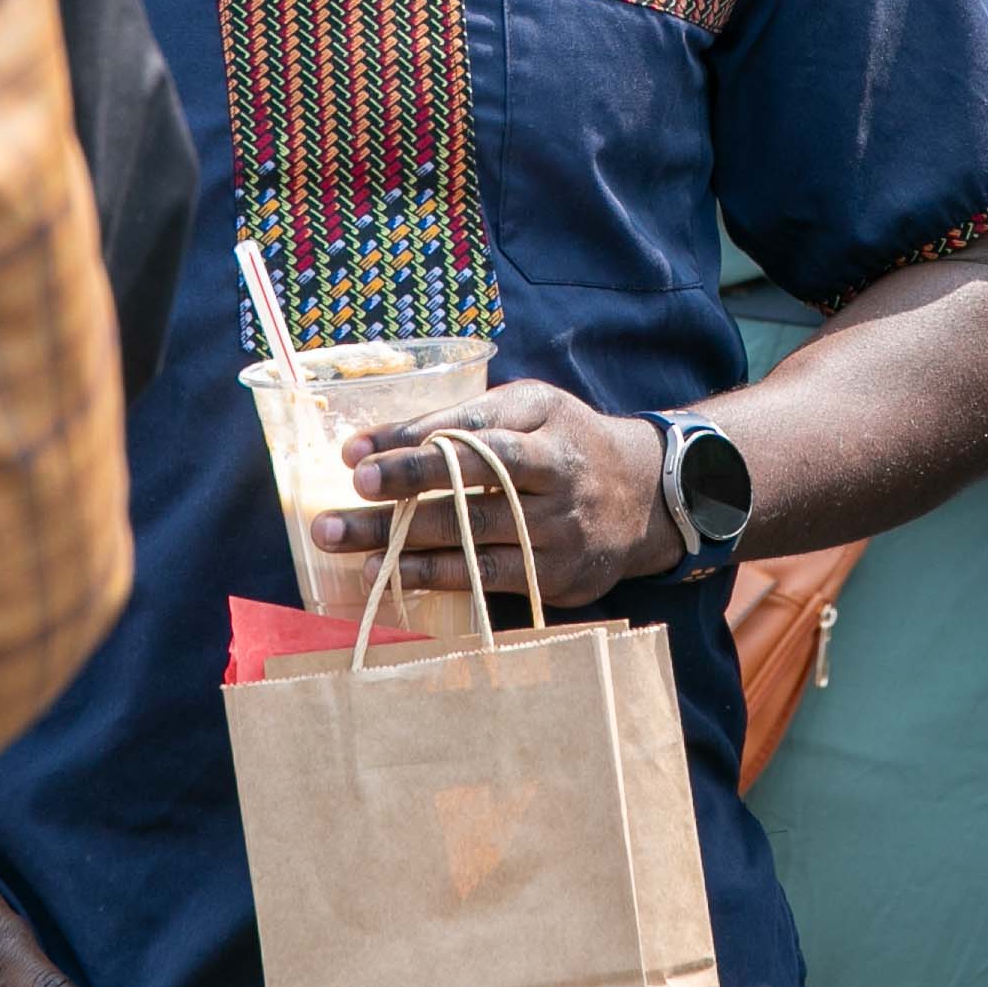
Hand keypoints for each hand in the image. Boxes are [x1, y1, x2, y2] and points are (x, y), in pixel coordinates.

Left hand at [327, 382, 684, 613]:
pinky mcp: (559, 573)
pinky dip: (437, 576)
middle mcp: (556, 468)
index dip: (411, 440)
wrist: (646, 495)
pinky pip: (488, 577)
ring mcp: (560, 525)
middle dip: (401, 488)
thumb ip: (462, 418)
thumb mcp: (529, 409)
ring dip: (401, 541)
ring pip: (472, 534)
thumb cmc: (565, 444)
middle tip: (341, 501)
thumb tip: (372, 445)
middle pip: (471, 478)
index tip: (353, 455)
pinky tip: (393, 574)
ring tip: (343, 542)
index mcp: (543, 416)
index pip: (470, 425)